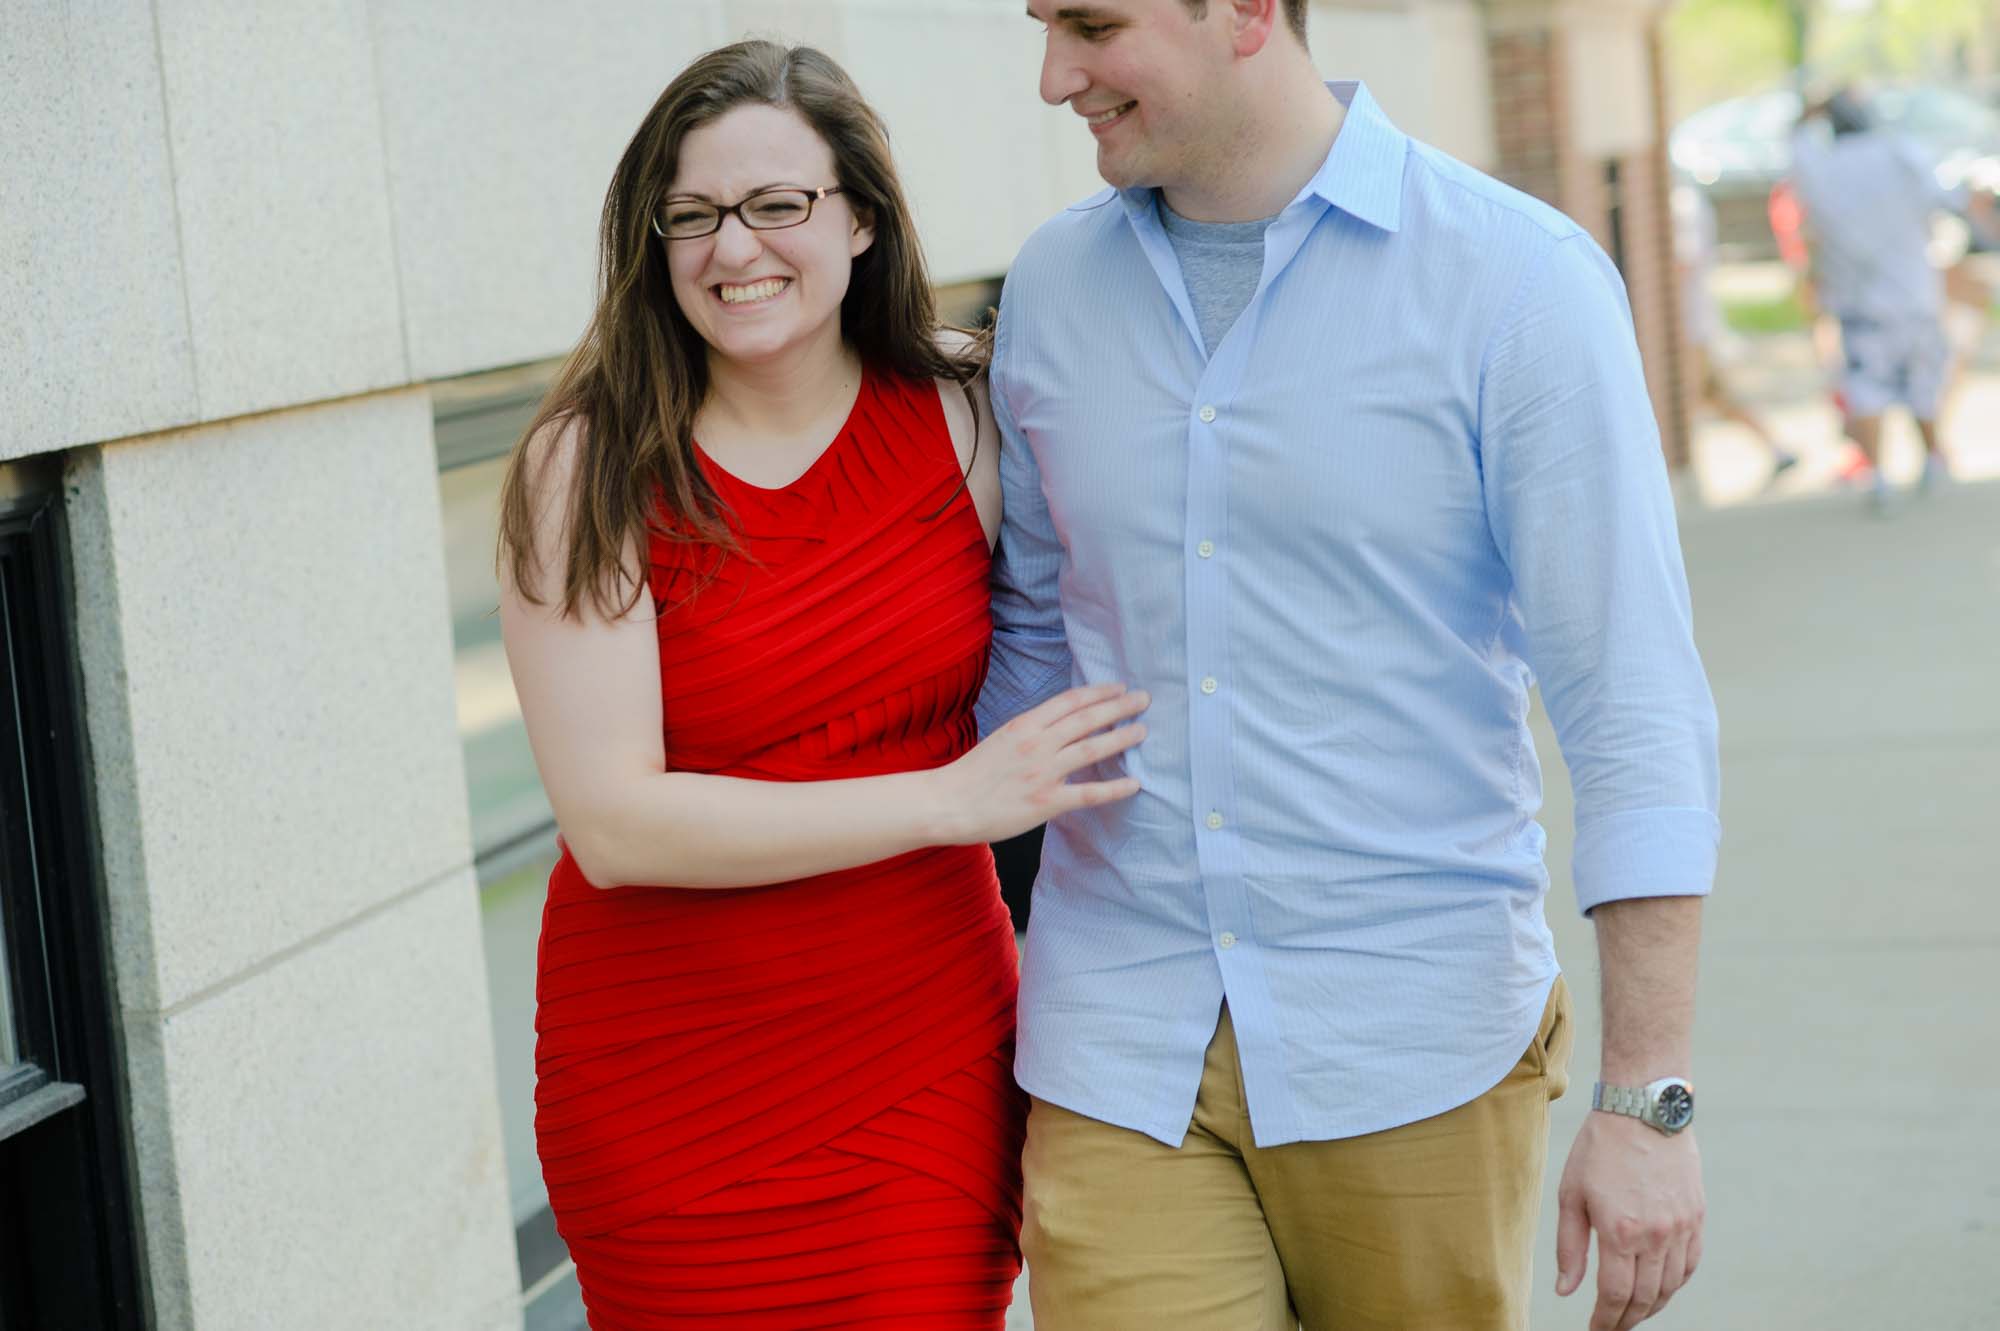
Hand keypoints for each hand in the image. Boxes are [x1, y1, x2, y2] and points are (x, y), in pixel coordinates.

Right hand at [932, 683, 1147, 843]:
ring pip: (1091, 749)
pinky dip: (1114, 788)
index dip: (1098, 692)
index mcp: (1025, 725)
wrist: (948, 803)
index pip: (1070, 701)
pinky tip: (1134, 784)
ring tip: (1142, 730)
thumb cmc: (972, 774)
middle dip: (1119, 707)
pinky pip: (1088, 793)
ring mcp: (1043, 772)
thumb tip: (1062, 727)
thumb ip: (1032, 731)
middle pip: (1086, 719)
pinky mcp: (1046, 802)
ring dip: (1121, 738)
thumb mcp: (1002, 738)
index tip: (1119, 687)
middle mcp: (1037, 744)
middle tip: (1143, 699)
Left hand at [1555, 1112, 1704, 1329]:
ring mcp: (1682, 1227)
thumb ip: (1570, 1247)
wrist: (1643, 1109)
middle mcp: (1657, 1236)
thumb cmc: (1599, 1148)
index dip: (1605, 1320)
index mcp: (1621, 1232)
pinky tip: (1659, 1286)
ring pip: (1671, 1286)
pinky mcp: (1697, 1216)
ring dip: (1652, 1306)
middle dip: (1627, 1320)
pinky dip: (1674, 1283)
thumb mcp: (1571, 1194)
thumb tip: (1566, 1290)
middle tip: (1611, 1327)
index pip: (1616, 1296)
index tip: (1596, 1330)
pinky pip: (1690, 1265)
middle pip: (1646, 1298)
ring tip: (1632, 1312)